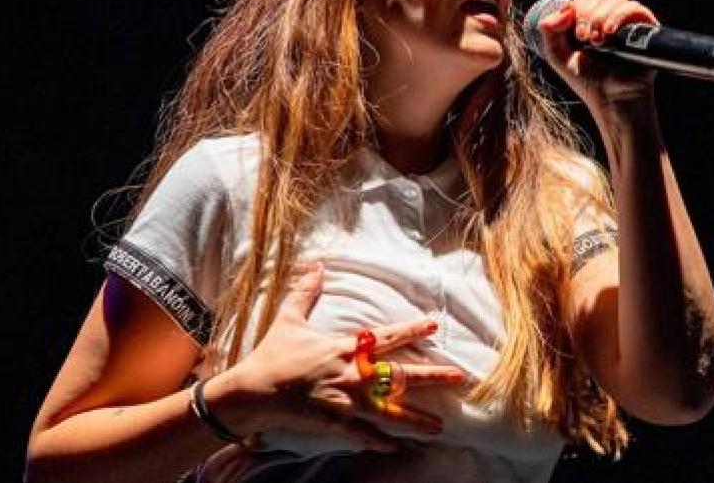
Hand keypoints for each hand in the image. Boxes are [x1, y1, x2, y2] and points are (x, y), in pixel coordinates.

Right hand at [220, 263, 465, 450]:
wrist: (253, 390)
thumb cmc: (272, 354)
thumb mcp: (290, 318)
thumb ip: (306, 292)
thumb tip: (316, 266)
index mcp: (345, 347)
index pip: (386, 337)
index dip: (411, 330)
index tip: (434, 325)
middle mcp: (352, 373)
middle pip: (399, 374)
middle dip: (432, 375)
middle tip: (459, 377)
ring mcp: (345, 399)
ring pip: (389, 409)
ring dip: (415, 418)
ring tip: (439, 426)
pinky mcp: (334, 421)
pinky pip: (362, 434)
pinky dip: (379, 441)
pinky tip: (397, 448)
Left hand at [534, 0, 659, 110]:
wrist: (612, 102)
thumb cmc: (588, 82)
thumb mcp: (558, 56)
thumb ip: (550, 31)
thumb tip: (564, 8)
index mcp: (593, 20)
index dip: (577, 7)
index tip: (575, 33)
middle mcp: (613, 18)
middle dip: (587, 13)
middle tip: (584, 39)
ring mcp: (630, 23)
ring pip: (615, 0)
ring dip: (600, 18)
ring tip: (598, 43)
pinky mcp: (648, 30)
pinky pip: (635, 9)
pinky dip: (619, 17)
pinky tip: (610, 33)